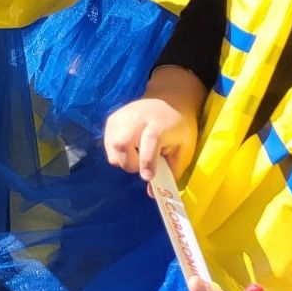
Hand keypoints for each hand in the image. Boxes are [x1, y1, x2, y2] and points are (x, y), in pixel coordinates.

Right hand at [104, 65, 205, 181]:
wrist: (170, 97)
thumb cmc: (180, 127)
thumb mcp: (185, 149)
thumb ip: (171, 171)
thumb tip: (151, 192)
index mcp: (159, 124)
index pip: (149, 141)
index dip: (146, 160)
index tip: (147, 177)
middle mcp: (137, 118)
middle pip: (121, 142)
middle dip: (128, 162)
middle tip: (139, 167)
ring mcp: (121, 116)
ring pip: (111, 145)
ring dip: (121, 159)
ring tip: (135, 156)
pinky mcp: (112, 119)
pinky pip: (107, 141)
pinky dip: (115, 151)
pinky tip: (129, 148)